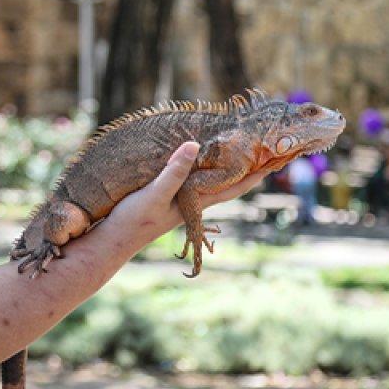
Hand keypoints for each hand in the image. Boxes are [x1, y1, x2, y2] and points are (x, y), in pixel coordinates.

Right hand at [106, 141, 269, 244]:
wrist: (112, 242)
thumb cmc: (133, 219)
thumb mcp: (154, 192)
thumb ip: (175, 171)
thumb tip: (196, 146)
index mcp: (197, 202)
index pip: (234, 186)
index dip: (255, 174)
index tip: (276, 161)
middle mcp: (194, 203)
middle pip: (228, 185)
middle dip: (248, 171)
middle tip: (267, 155)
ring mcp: (180, 204)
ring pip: (212, 184)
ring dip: (227, 171)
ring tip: (239, 158)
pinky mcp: (166, 201)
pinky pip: (194, 183)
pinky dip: (203, 172)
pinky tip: (198, 168)